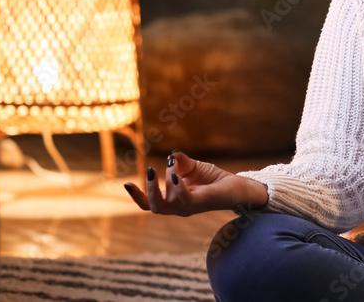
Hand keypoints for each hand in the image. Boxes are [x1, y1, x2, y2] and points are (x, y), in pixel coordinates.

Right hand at [123, 151, 268, 216]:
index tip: (125, 184)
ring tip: (163, 167)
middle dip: (147, 191)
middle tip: (148, 171)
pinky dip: (176, 186)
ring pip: (166, 204)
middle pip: (154, 207)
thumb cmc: (214, 179)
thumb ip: (179, 162)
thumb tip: (170, 156)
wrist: (238, 186)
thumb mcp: (192, 167)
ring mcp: (189, 207)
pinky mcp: (201, 203)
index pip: (150, 204)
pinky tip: (174, 174)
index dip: (137, 196)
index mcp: (174, 200)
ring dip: (161, 185)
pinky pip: (184, 199)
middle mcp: (179, 207)